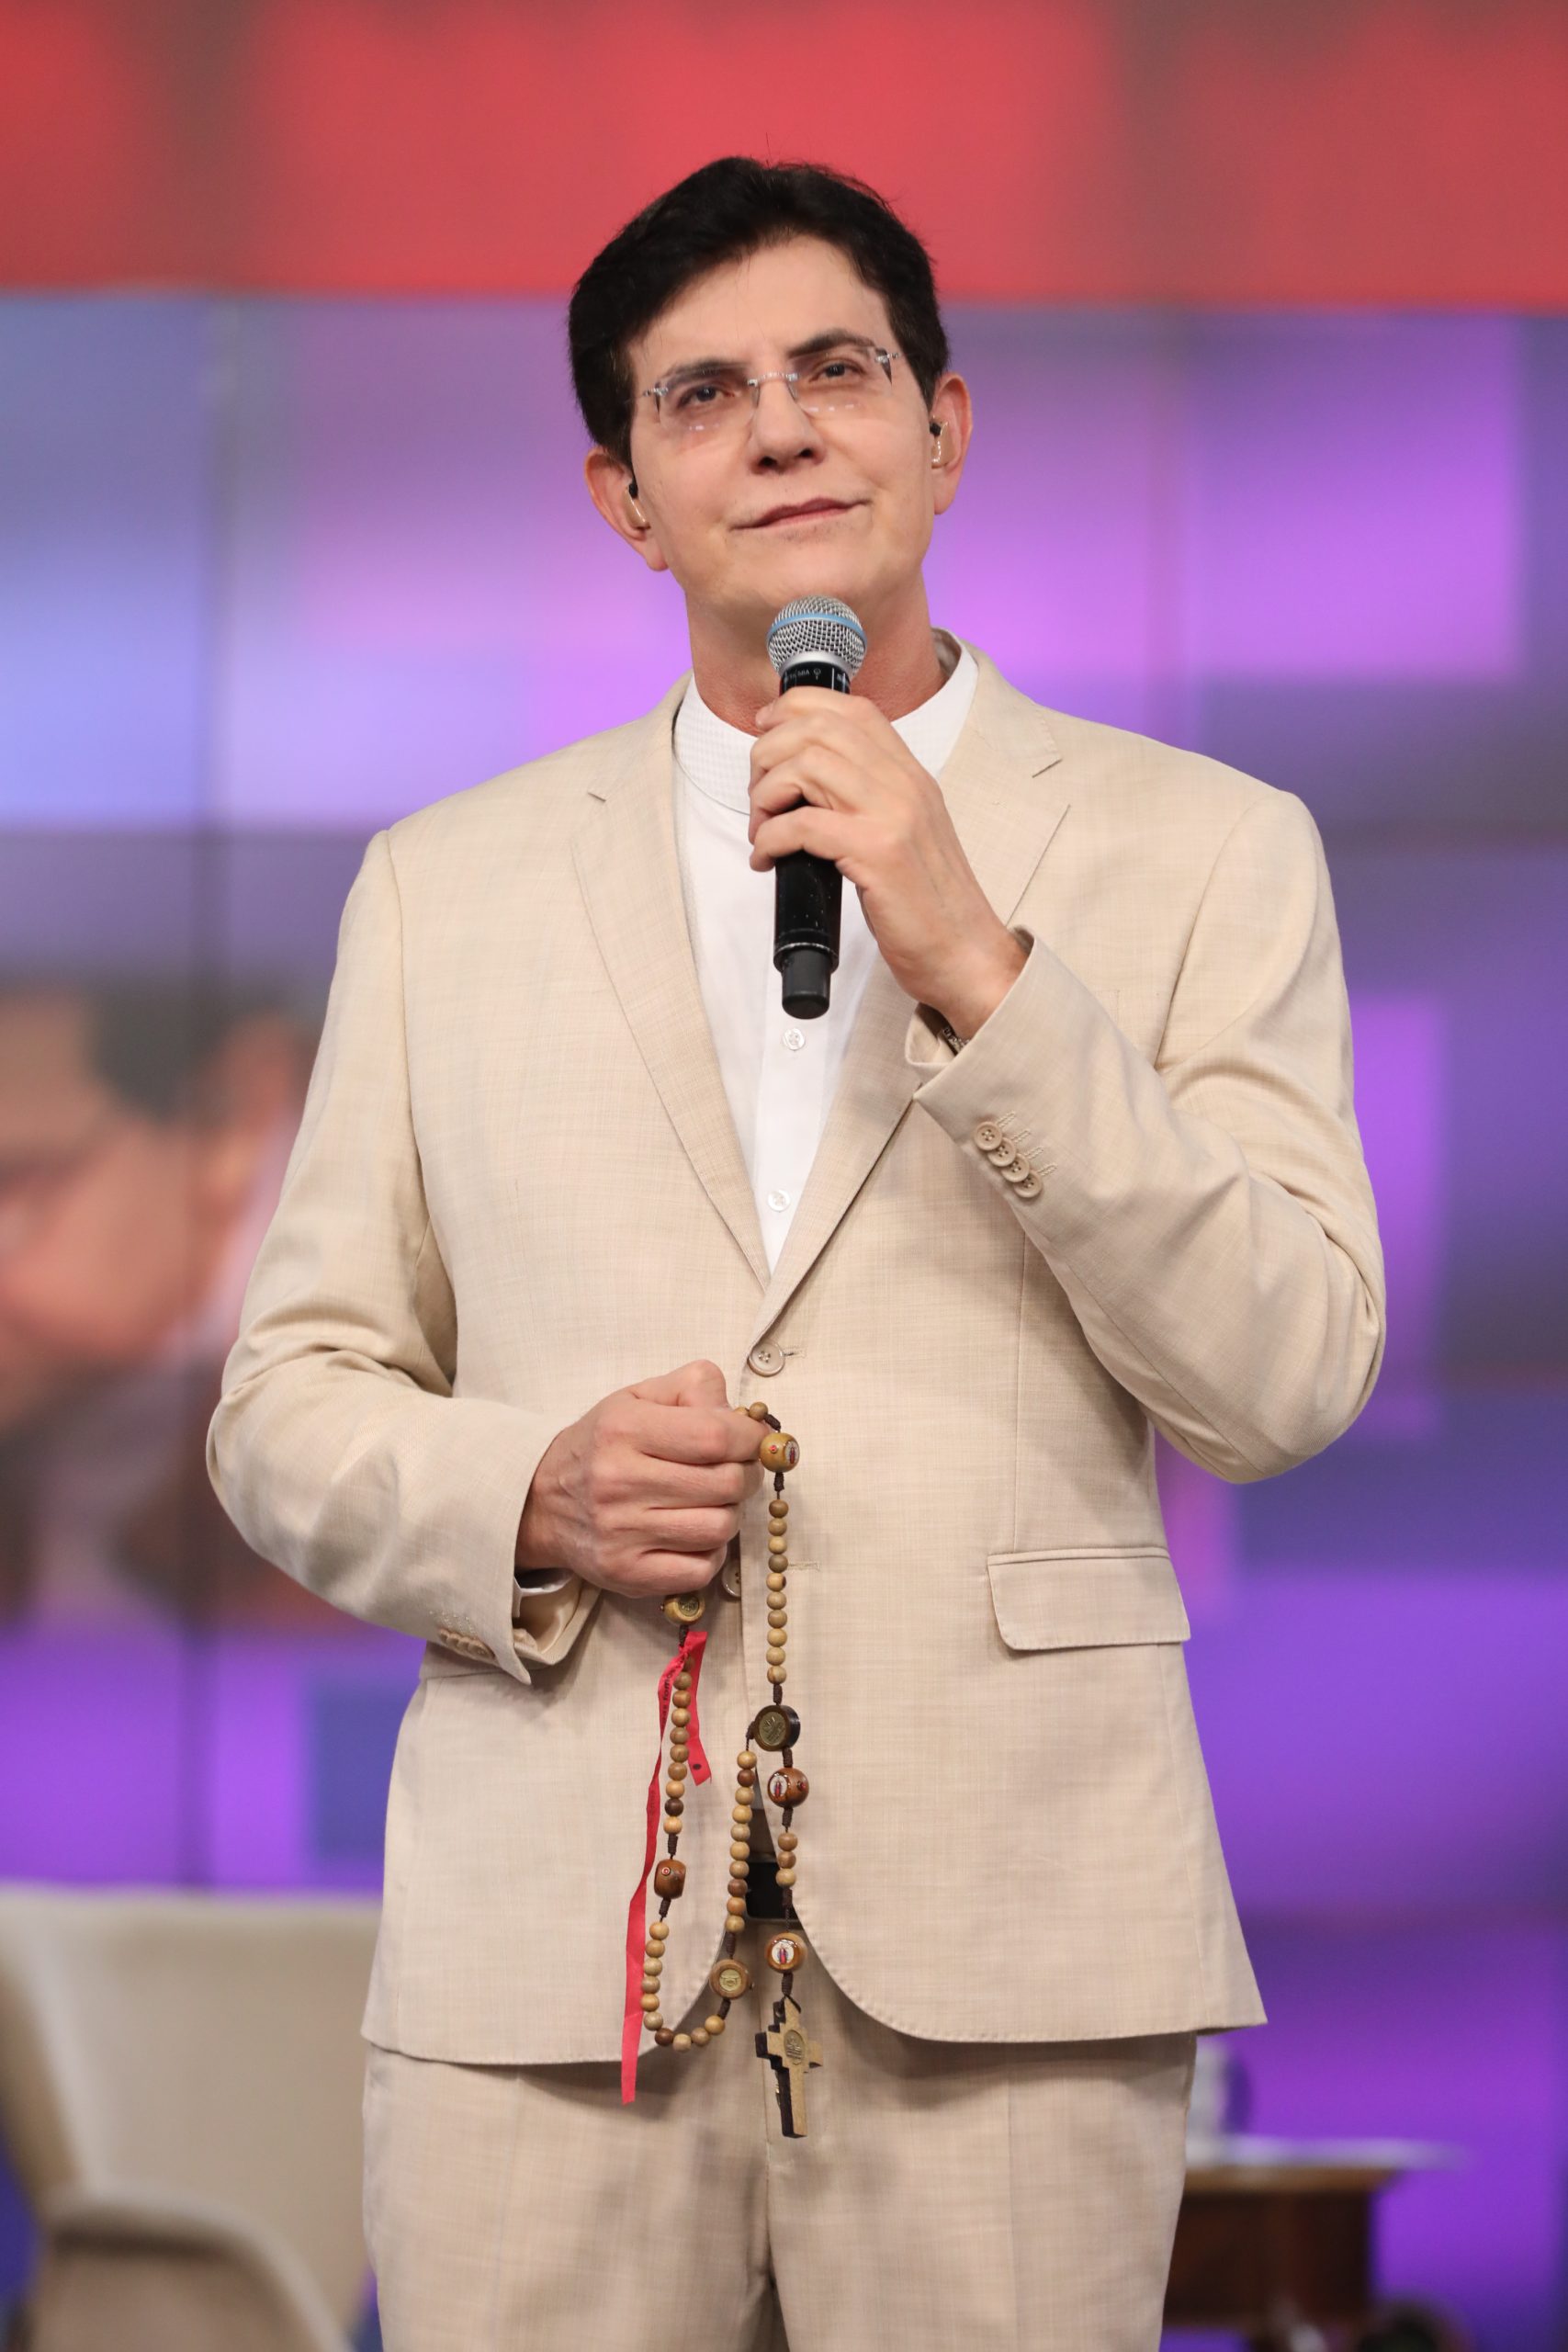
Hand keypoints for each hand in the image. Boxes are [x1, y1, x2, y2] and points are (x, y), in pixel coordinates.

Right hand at [515, 1358, 763, 1601]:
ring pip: (719, 1528)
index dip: (750, 1439)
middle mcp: (619, 1481)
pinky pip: (701, 1569)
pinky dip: (711, 1553)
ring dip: (728, 1514)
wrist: (541, 1502)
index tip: (755, 1440)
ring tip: (711, 1502)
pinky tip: (694, 1534)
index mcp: (624, 1429)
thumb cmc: (602, 1445)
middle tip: (736, 1471)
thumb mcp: (637, 1398)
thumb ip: (694, 1388)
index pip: (715, 1435)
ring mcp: (622, 1533)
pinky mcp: (627, 1573)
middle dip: (745, 1475)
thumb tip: (745, 1417)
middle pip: (725, 1483)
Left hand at [747, 686, 1026, 1035]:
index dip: (795, 708)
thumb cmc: (927, 903)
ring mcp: (893, 815)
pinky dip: (770, 839)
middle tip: (759, 796)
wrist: (965, 951)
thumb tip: (802, 781)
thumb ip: (866, 798)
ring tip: (761, 829)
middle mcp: (904, 783)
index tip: (765, 731)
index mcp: (910, 774)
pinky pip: (803, 824)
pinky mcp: (878, 853)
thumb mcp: (903, 832)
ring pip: (806, 766)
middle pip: (818, 729)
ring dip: (766, 795)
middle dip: (768, 755)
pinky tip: (768, 859)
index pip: (851, 709)